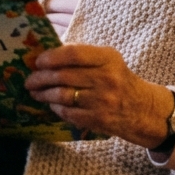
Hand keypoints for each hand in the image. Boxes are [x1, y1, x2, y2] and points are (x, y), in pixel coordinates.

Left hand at [24, 44, 172, 146]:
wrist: (143, 110)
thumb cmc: (119, 81)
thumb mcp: (108, 61)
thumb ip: (82, 57)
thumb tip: (47, 56)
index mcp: (108, 58)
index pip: (74, 54)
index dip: (51, 57)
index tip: (39, 61)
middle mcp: (106, 78)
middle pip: (63, 76)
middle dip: (41, 78)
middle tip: (30, 80)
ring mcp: (102, 100)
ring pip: (62, 95)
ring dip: (44, 94)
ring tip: (36, 92)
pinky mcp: (98, 119)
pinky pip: (68, 112)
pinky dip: (55, 108)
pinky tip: (51, 104)